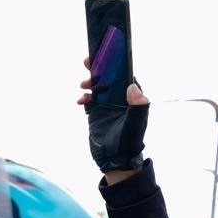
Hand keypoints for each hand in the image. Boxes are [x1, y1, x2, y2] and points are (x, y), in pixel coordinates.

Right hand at [79, 57, 149, 175]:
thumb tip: (132, 87)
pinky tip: (80, 100)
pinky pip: (90, 100)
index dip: (116, 65)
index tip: (106, 55)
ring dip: (90, 83)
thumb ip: (137, 106)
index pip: (125, 76)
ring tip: (83, 85)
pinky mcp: (97, 114)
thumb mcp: (135, 124)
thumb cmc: (130, 142)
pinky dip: (84, 97)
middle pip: (110, 78)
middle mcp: (120, 99)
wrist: (116, 161)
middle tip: (88, 60)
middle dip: (99, 68)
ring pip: (98, 87)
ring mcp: (107, 106)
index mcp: (132, 98)